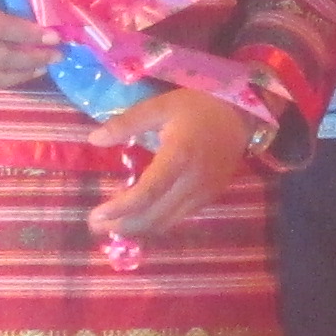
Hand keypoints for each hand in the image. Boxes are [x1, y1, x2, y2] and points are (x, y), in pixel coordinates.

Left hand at [89, 87, 253, 242]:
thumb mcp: (160, 106)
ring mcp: (204, 193)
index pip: (147, 193)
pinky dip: (155, 222)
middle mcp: (193, 181)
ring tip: (111, 225)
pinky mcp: (210, 198)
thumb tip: (93, 139)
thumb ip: (126, 123)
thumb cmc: (199, 106)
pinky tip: (138, 216)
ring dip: (137, 229)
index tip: (96, 215)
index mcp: (179, 156)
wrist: (241, 115)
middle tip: (95, 224)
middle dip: (122, 226)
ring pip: (166, 223)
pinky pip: (178, 218)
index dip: (120, 208)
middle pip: (154, 216)